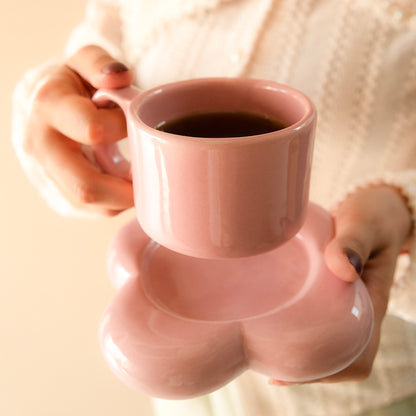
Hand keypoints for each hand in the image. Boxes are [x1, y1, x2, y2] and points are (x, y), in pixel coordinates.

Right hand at [25, 45, 134, 215]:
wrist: (43, 107)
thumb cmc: (73, 85)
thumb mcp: (84, 62)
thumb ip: (100, 63)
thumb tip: (119, 78)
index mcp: (49, 108)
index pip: (93, 130)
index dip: (125, 129)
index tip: (137, 123)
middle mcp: (42, 146)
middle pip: (86, 186)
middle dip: (127, 190)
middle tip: (154, 177)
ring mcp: (46, 175)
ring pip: (90, 205)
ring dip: (124, 198)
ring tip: (141, 178)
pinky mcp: (57, 195)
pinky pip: (91, 211)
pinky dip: (116, 203)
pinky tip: (126, 185)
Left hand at [270, 185, 412, 384]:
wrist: (374, 208)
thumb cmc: (372, 217)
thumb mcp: (366, 225)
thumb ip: (355, 241)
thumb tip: (343, 268)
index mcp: (370, 307)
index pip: (355, 359)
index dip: (327, 372)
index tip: (290, 373)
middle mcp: (355, 311)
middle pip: (334, 356)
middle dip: (305, 365)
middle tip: (266, 362)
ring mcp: (340, 302)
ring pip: (322, 338)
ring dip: (298, 348)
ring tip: (262, 349)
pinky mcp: (326, 290)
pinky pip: (314, 316)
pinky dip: (295, 325)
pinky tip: (270, 323)